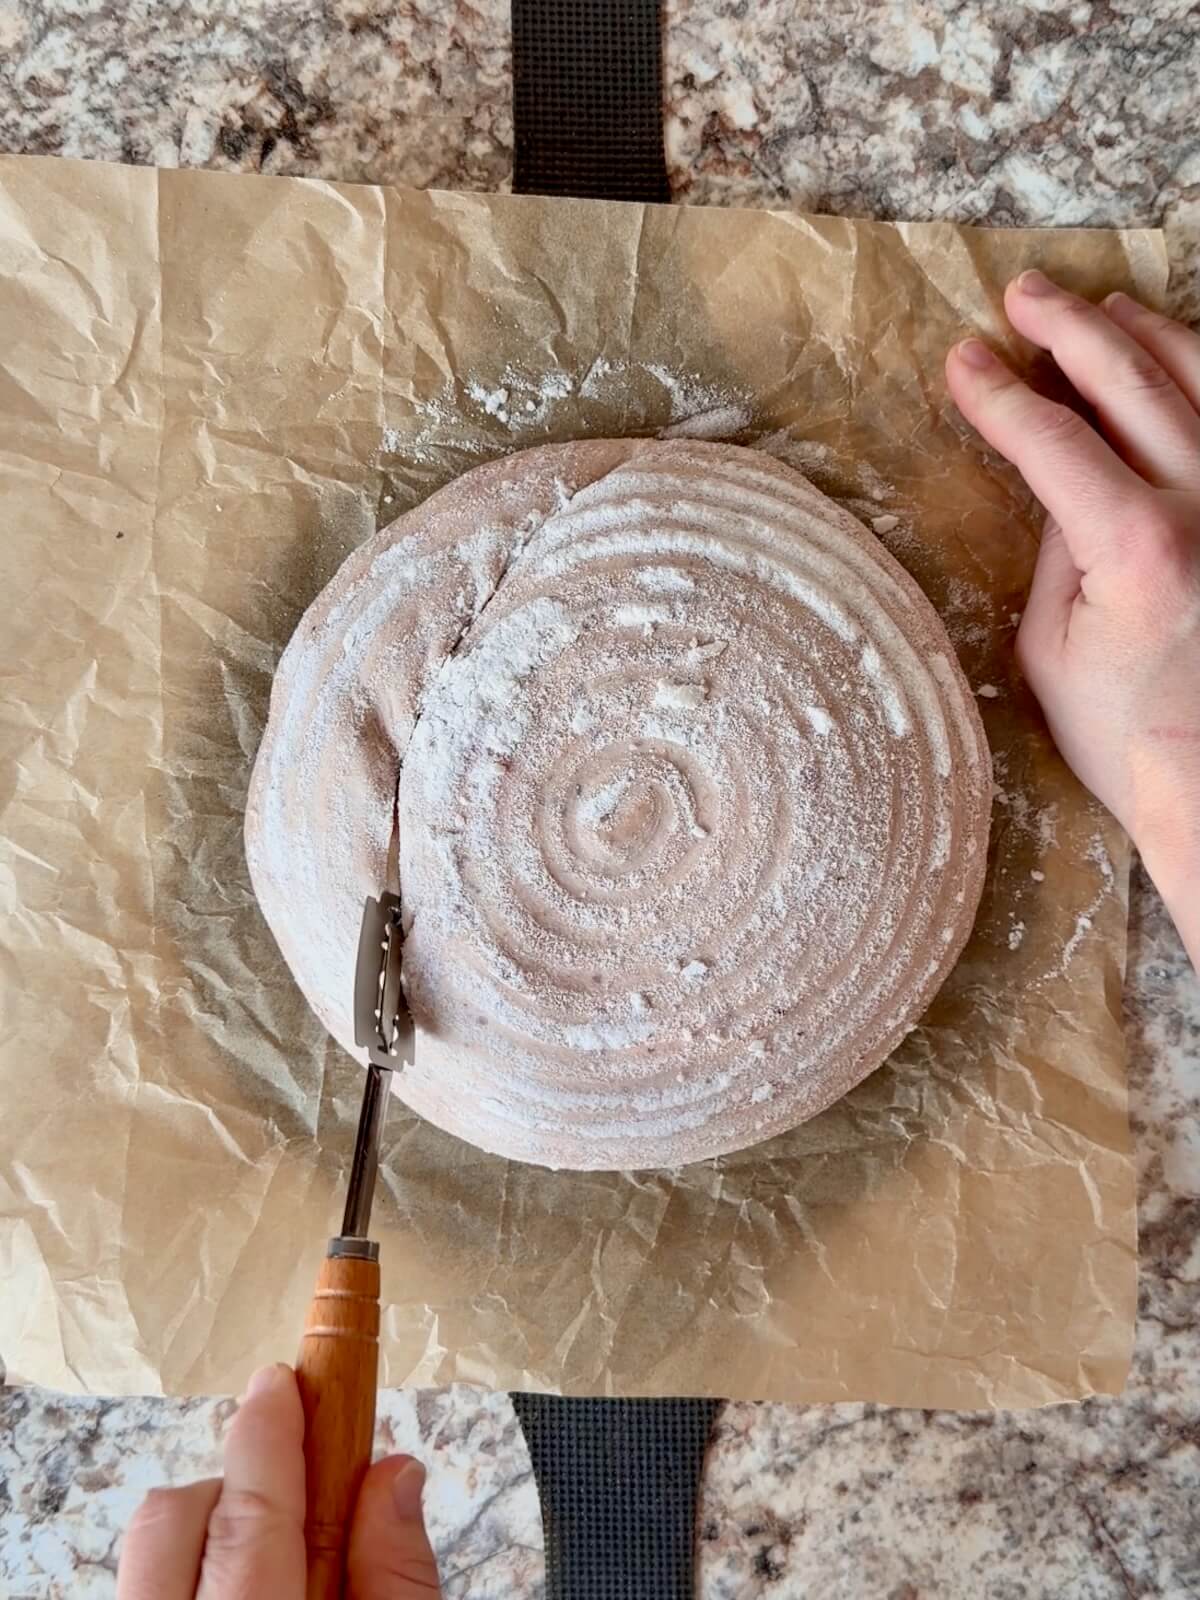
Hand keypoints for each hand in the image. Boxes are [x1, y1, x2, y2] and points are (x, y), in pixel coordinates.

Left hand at [117, 1364, 441, 1598]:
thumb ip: (395, 1575)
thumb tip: (394, 1474)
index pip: (252, 1513)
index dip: (268, 1434)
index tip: (281, 1380)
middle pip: (174, 1516)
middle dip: (236, 1483)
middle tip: (301, 1497)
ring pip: (149, 1550)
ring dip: (213, 1533)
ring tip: (280, 1566)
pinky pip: (146, 1583)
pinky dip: (192, 1573)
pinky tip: (244, 1595)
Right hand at [946, 270, 1199, 965]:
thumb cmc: (1123, 734)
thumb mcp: (1051, 648)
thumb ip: (1056, 551)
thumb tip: (1061, 479)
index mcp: (1138, 547)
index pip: (1054, 439)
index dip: (1000, 394)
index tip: (962, 360)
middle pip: (1133, 382)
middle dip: (1069, 331)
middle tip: (1023, 297)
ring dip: (1146, 333)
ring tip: (1101, 309)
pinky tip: (1176, 361)